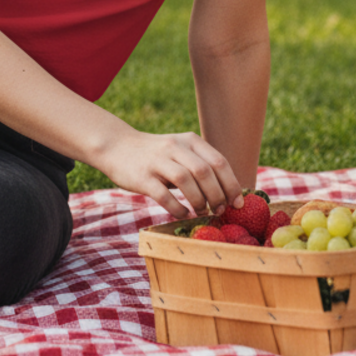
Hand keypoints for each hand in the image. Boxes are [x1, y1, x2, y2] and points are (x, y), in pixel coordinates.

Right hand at [94, 129, 244, 218]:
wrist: (117, 146)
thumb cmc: (156, 155)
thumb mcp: (180, 150)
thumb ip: (201, 164)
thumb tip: (228, 193)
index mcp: (190, 140)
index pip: (219, 161)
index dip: (231, 184)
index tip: (237, 203)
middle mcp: (175, 147)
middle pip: (205, 171)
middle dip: (217, 195)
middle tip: (220, 210)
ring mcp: (158, 161)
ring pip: (186, 181)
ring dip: (199, 201)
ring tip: (202, 212)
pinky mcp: (142, 177)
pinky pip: (164, 195)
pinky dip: (178, 208)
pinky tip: (183, 214)